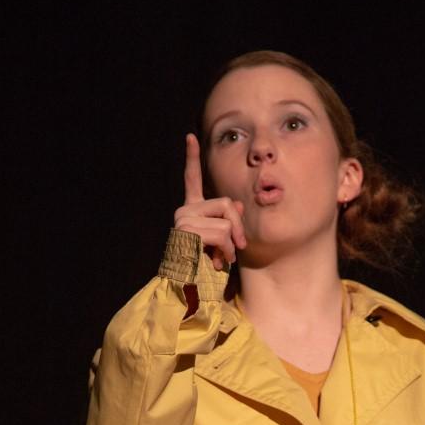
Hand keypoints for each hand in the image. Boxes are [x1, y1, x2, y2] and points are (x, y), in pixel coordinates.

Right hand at [173, 133, 245, 270]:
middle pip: (227, 203)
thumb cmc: (205, 268)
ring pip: (226, 221)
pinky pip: (222, 233)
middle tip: (238, 246)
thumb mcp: (221, 242)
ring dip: (231, 244)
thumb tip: (240, 205)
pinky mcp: (188, 230)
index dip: (191, 157)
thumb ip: (228, 222)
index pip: (192, 179)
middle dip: (238, 226)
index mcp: (190, 209)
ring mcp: (184, 219)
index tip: (190, 136)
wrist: (187, 288)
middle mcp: (185, 210)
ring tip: (222, 257)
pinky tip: (217, 261)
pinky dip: (226, 250)